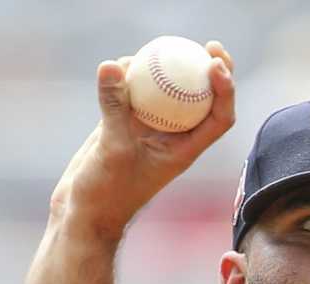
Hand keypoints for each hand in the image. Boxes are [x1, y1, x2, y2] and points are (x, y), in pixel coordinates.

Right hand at [52, 40, 237, 241]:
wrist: (83, 212)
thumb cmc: (106, 194)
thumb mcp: (111, 148)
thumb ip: (114, 107)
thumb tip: (113, 64)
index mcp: (184, 150)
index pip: (219, 118)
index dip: (226, 89)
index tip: (216, 64)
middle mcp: (173, 137)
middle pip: (203, 100)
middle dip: (212, 71)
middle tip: (209, 45)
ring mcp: (149, 128)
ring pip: (168, 91)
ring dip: (168, 69)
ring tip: (156, 50)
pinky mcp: (125, 122)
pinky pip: (135, 92)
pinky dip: (131, 75)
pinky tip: (119, 64)